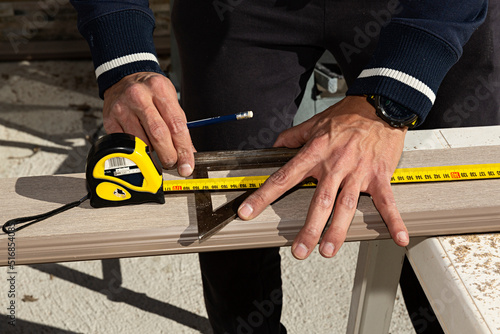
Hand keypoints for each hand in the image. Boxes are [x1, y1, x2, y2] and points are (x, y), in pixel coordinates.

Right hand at [103, 72, 194, 176]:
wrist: (124, 78)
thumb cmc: (151, 92)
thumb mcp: (169, 100)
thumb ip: (179, 126)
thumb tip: (188, 154)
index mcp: (160, 89)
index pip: (176, 125)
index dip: (183, 149)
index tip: (187, 166)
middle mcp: (139, 97)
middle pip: (158, 135)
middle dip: (169, 156)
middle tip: (173, 163)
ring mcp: (122, 108)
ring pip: (141, 143)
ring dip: (153, 156)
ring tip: (159, 156)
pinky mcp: (109, 120)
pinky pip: (126, 144)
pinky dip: (137, 152)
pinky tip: (143, 150)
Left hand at [237, 95, 408, 258]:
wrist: (380, 104)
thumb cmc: (347, 115)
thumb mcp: (314, 123)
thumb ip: (292, 137)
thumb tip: (274, 147)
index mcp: (315, 153)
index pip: (284, 177)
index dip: (264, 196)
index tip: (248, 212)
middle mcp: (334, 164)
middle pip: (319, 200)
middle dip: (308, 227)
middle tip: (299, 249)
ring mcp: (357, 171)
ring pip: (346, 204)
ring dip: (337, 229)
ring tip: (328, 250)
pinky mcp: (379, 175)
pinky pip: (386, 200)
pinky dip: (393, 219)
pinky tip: (397, 236)